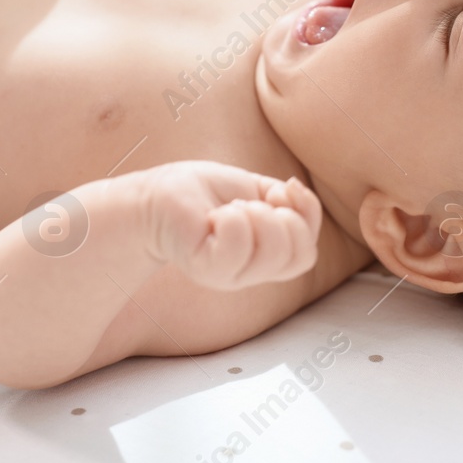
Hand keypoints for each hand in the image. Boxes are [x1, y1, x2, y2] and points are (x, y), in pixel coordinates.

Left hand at [134, 161, 322, 289]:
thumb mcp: (255, 190)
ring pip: (276, 251)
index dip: (306, 215)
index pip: (306, 253)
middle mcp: (249, 273)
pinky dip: (232, 218)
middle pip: (300, 254)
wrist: (156, 196)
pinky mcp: (206, 268)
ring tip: (230, 208)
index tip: (281, 187)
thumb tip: (296, 196)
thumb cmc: (202, 193)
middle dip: (285, 215)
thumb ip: (284, 200)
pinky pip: (239, 245)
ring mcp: (229, 275)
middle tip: (249, 202)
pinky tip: (214, 215)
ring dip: (258, 214)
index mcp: (264, 258)